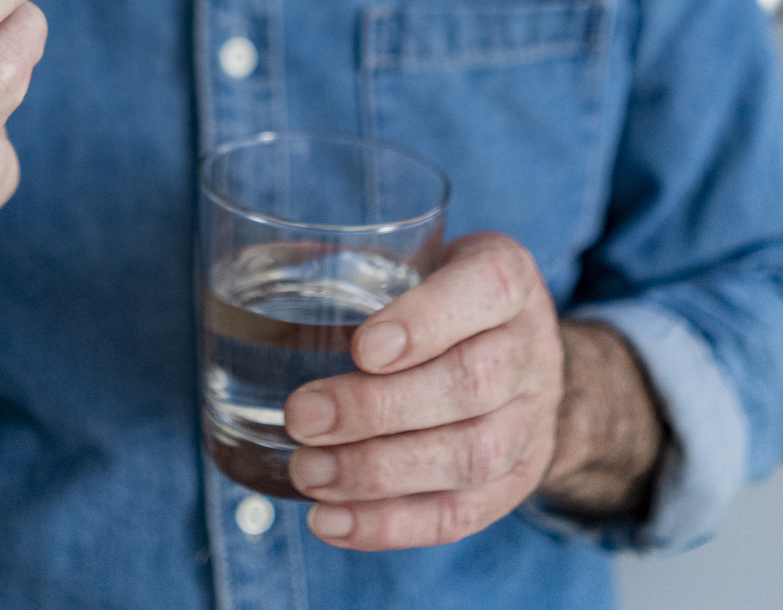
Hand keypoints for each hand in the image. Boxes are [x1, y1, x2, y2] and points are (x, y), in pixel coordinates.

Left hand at [283, 233, 663, 549]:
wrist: (520, 353)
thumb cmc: (441, 297)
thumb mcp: (416, 258)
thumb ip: (351, 264)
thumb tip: (250, 272)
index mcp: (506, 278)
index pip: (487, 289)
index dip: (425, 321)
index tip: (361, 347)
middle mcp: (531, 348)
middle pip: (472, 384)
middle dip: (378, 408)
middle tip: (302, 416)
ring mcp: (532, 421)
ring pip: (471, 456)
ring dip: (379, 472)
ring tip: (307, 473)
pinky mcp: (516, 482)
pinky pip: (461, 514)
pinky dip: (391, 525)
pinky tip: (330, 522)